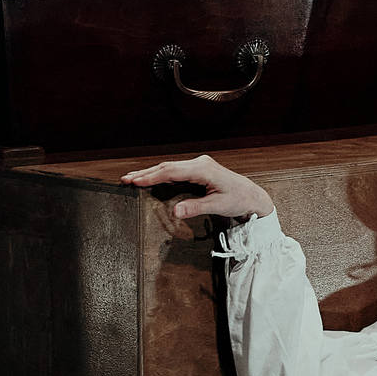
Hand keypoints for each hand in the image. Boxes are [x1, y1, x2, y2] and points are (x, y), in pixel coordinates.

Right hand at [119, 154, 275, 233]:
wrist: (251, 195)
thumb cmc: (238, 199)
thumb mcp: (218, 206)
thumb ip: (196, 208)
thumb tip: (175, 212)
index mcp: (203, 169)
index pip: (172, 171)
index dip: (152, 176)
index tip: (136, 181)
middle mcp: (199, 163)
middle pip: (167, 166)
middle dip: (145, 173)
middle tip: (125, 179)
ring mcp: (198, 165)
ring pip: (169, 167)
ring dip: (151, 173)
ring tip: (132, 178)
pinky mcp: (198, 170)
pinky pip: (175, 171)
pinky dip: (161, 174)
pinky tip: (150, 178)